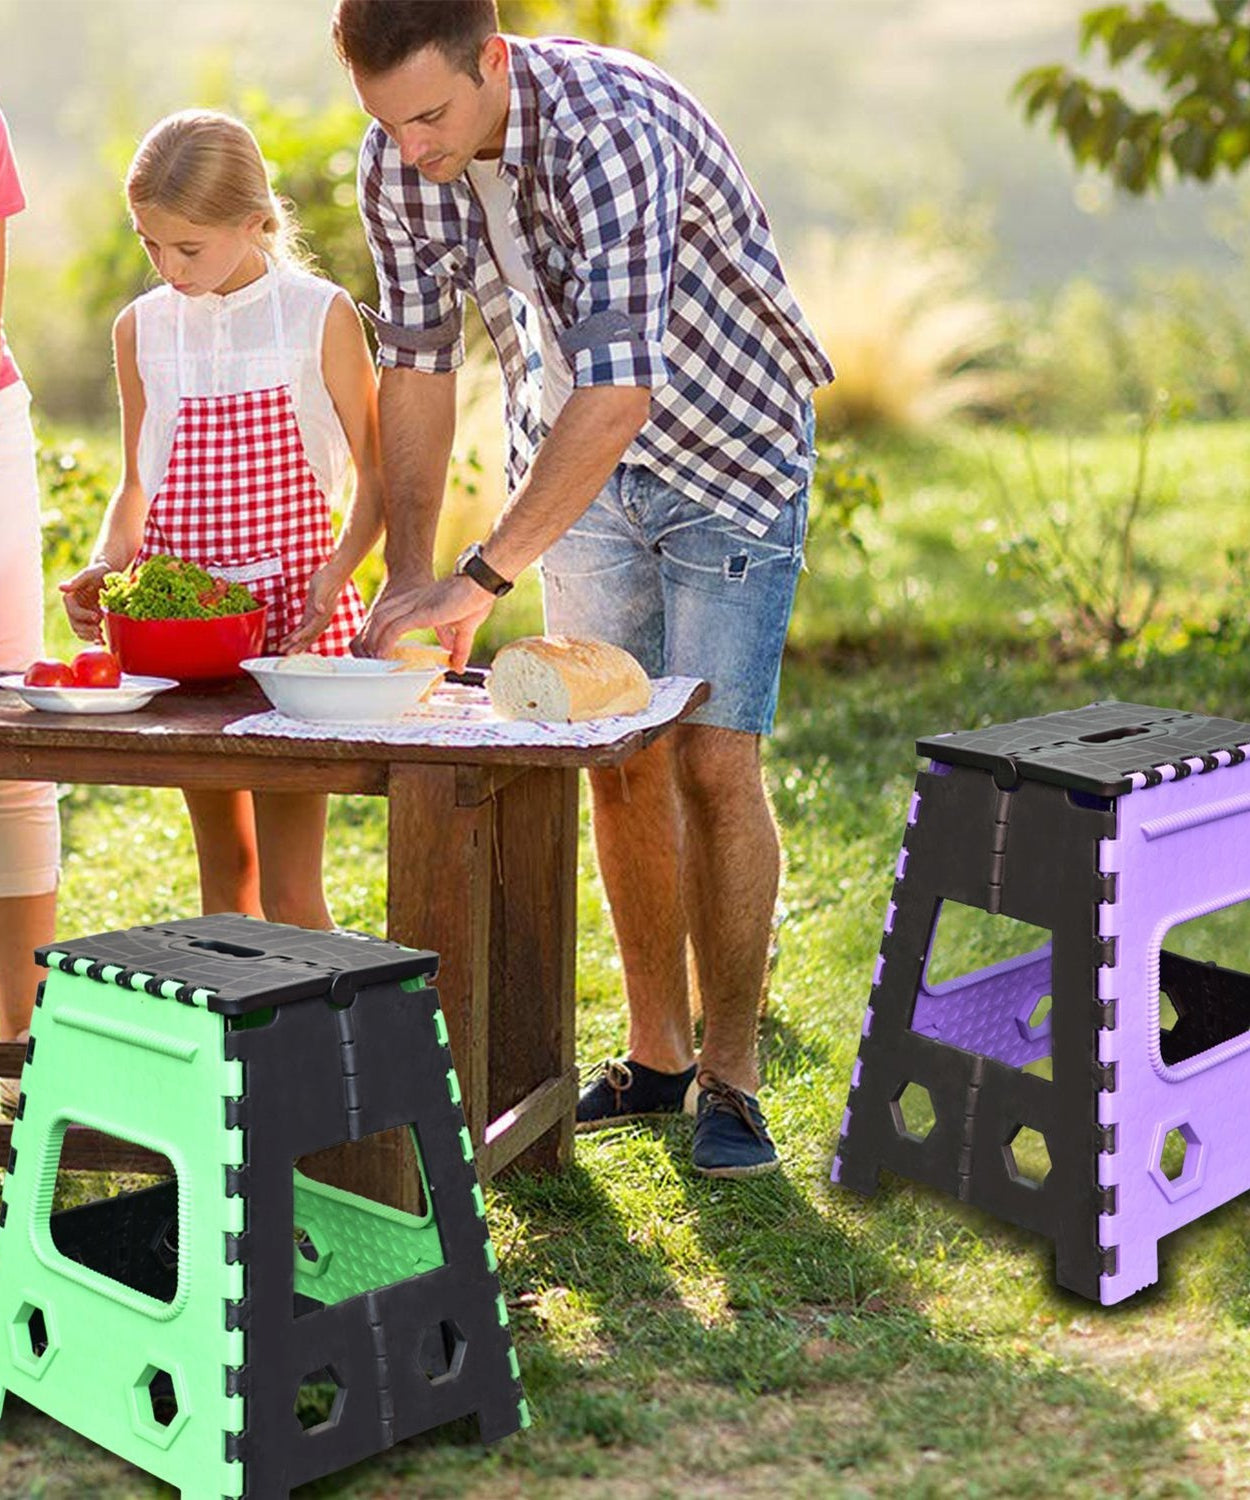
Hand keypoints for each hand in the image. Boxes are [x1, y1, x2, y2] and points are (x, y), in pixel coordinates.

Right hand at [58, 562, 113, 642]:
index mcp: (70, 597)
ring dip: (89, 636)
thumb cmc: (99, 571)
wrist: (109, 574)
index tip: (96, 617)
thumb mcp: (90, 573)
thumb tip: (61, 588)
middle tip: (99, 632)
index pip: (73, 611)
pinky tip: (103, 642)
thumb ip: (77, 580)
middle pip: (75, 624)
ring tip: (101, 638)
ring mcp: (82, 616)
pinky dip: (94, 639)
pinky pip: (89, 633)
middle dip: (87, 630)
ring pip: (81, 631)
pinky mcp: (91, 621)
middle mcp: (74, 608)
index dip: (83, 616)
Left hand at [280, 561, 346, 653]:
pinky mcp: (311, 615)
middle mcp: (321, 620)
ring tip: (282, 649)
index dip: (303, 635)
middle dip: (297, 646)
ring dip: (294, 643)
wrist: (333, 575)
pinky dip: (294, 634)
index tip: (294, 641)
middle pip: (308, 637)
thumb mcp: (322, 588)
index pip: (313, 628)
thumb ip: (321, 600)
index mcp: (324, 614)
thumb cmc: (327, 580)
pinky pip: (302, 628)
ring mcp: (316, 619)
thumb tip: (320, 610)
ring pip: (305, 635)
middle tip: (285, 653)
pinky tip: (287, 639)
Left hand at [357, 573, 494, 669]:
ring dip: (374, 639)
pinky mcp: (423, 613)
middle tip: (367, 654)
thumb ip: (459, 648)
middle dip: (370, 635)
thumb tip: (459, 667)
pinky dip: (386, 641)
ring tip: (371, 656)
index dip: (379, 628)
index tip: (376, 645)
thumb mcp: (464, 629)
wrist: (482, 583)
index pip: (390, 612)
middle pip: (380, 616)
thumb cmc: (476, 599)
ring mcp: (416, 605)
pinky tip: (382, 653)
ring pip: (383, 621)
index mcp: (420, 601)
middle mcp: (413, 601)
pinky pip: (396, 628)